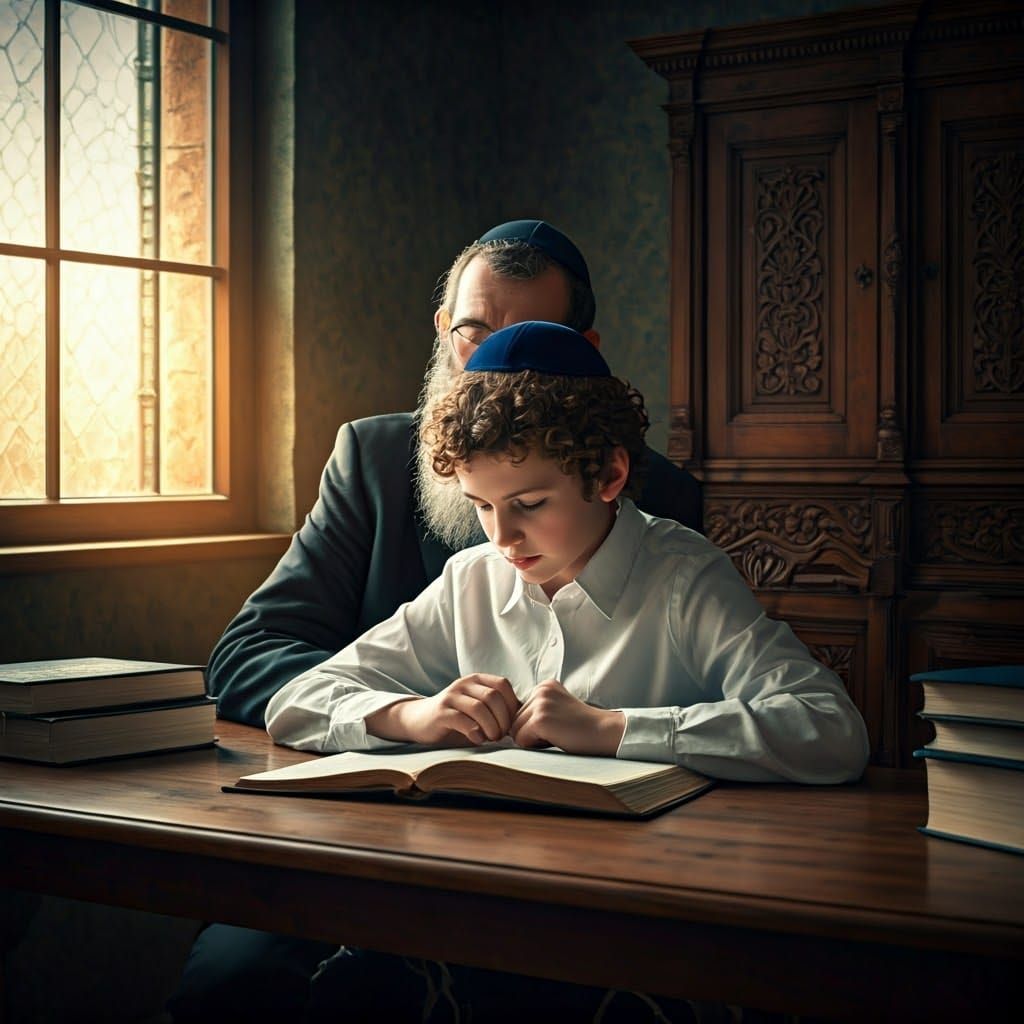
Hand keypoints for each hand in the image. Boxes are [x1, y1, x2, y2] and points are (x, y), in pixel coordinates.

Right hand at [365, 674, 520, 746]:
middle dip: (503, 719)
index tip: (511, 725)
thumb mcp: (478, 708)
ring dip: (491, 727)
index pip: (503, 685)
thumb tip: (525, 719)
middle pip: (493, 697)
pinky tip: (478, 740)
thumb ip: (498, 709)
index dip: (512, 706)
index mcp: (476, 680)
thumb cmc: (456, 718)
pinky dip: (475, 732)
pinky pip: (463, 720)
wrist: (419, 720)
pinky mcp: (441, 712)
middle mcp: (464, 683)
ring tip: (491, 739)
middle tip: (501, 736)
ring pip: (480, 707)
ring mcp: (451, 696)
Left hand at [509, 679, 624, 755]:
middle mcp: (540, 690)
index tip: (558, 726)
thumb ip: (536, 711)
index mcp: (544, 686)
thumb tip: (506, 726)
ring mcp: (540, 703)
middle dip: (530, 733)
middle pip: (514, 720)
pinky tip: (556, 738)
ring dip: (532, 740)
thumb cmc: (582, 728)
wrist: (605, 732)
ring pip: (515, 731)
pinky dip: (535, 746)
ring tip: (557, 735)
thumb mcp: (557, 709)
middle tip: (557, 732)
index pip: (519, 712)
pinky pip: (521, 740)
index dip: (534, 727)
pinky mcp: (540, 719)